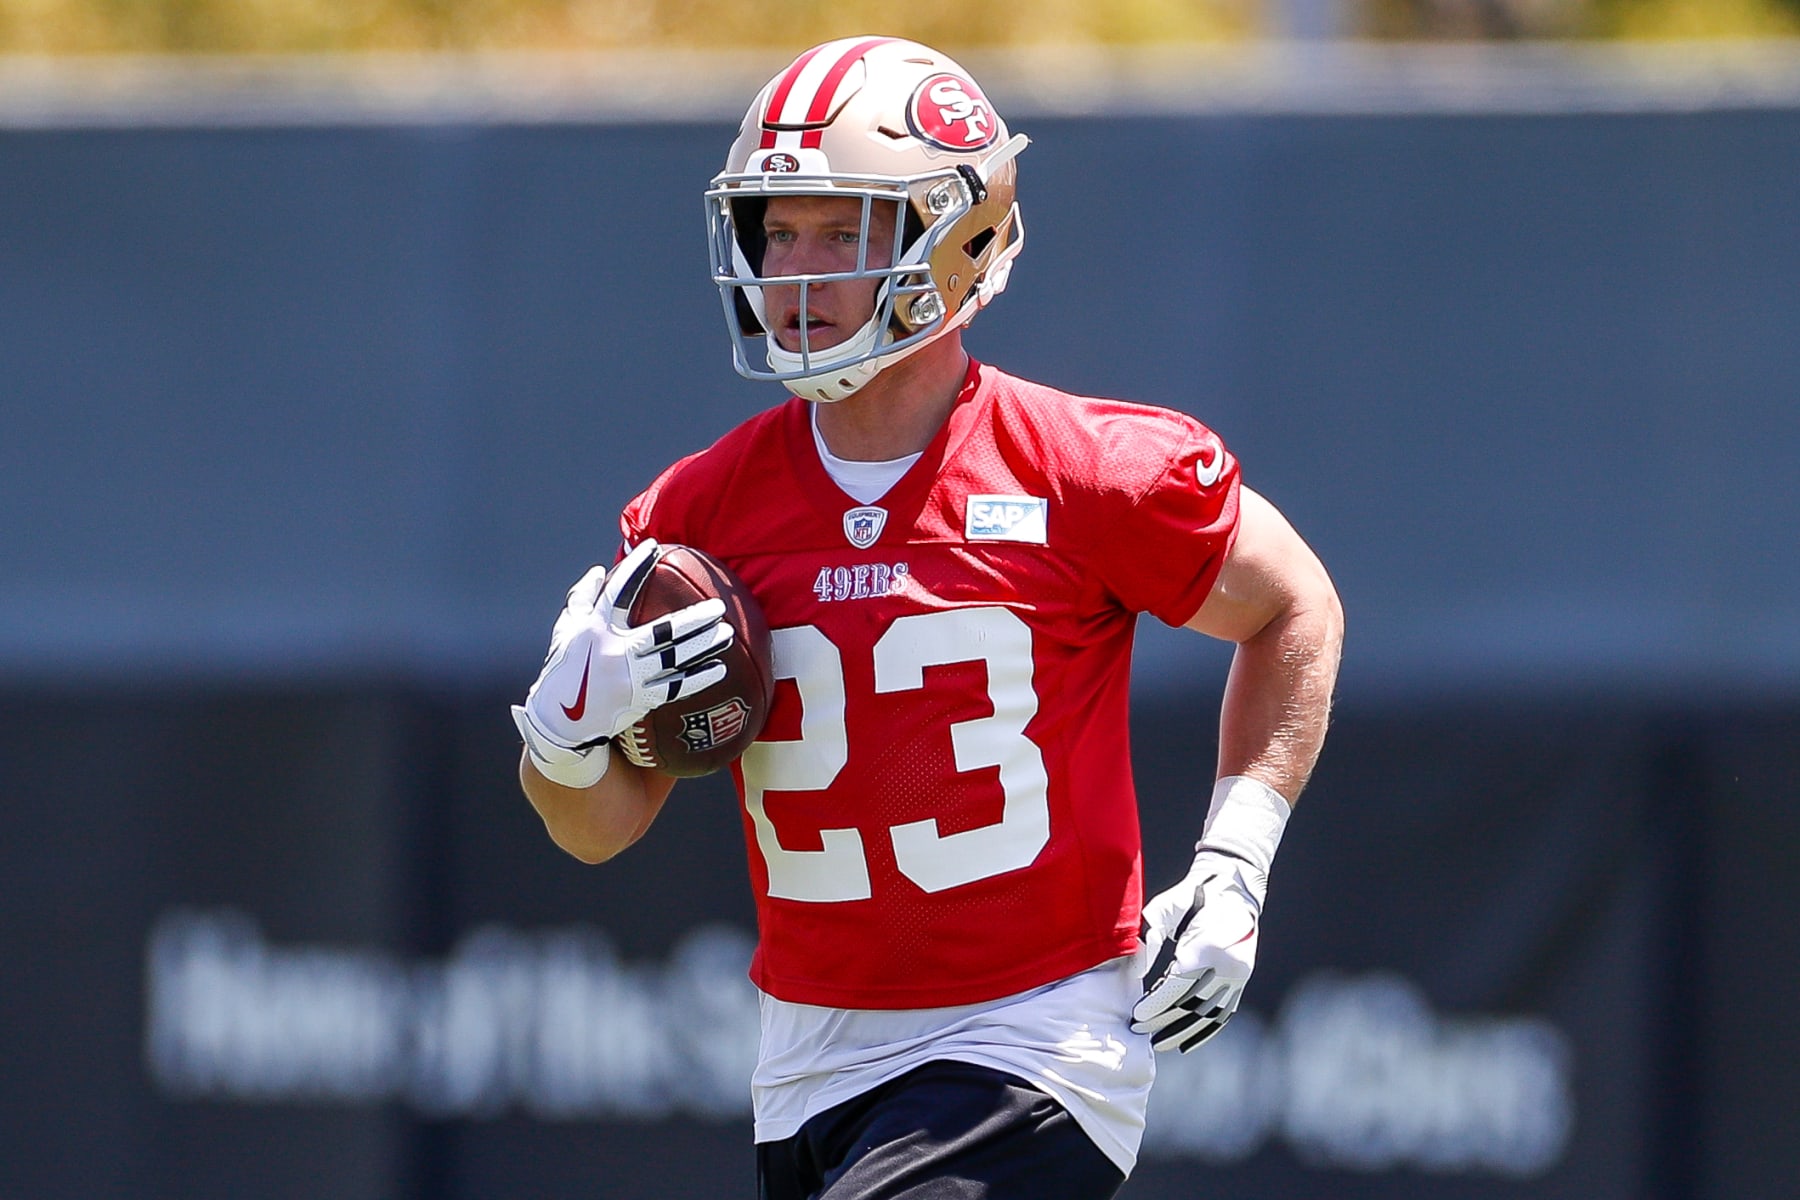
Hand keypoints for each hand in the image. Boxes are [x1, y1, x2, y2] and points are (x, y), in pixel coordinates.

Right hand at [512, 540, 733, 786]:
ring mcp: (628, 677)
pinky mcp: (638, 700)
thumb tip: (602, 569)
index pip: (619, 590)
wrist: (560, 720)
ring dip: (704, 646)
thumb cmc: (563, 669)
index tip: (654, 548)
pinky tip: (719, 669)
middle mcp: (614, 651)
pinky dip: (698, 678)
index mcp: (595, 628)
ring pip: (675, 658)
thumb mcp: (565, 631)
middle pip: (664, 630)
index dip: (636, 567)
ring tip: (728, 633)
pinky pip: (675, 687)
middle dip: (695, 618)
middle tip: (719, 607)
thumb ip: (582, 598)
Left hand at [1132, 849, 1263, 1051]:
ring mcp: (1238, 975)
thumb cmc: (1193, 895)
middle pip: (1192, 1003)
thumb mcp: (1167, 907)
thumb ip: (1151, 936)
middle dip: (1163, 1021)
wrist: (1233, 887)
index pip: (1179, 985)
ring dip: (1182, 1031)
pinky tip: (1186, 1044)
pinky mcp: (1241, 981)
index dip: (1157, 1004)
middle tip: (1138, 1031)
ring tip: (1158, 1044)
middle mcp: (1228, 964)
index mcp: (1207, 945)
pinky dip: (1205, 1031)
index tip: (1137, 1016)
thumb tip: (1136, 971)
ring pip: (1208, 1014)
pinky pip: (1223, 1013)